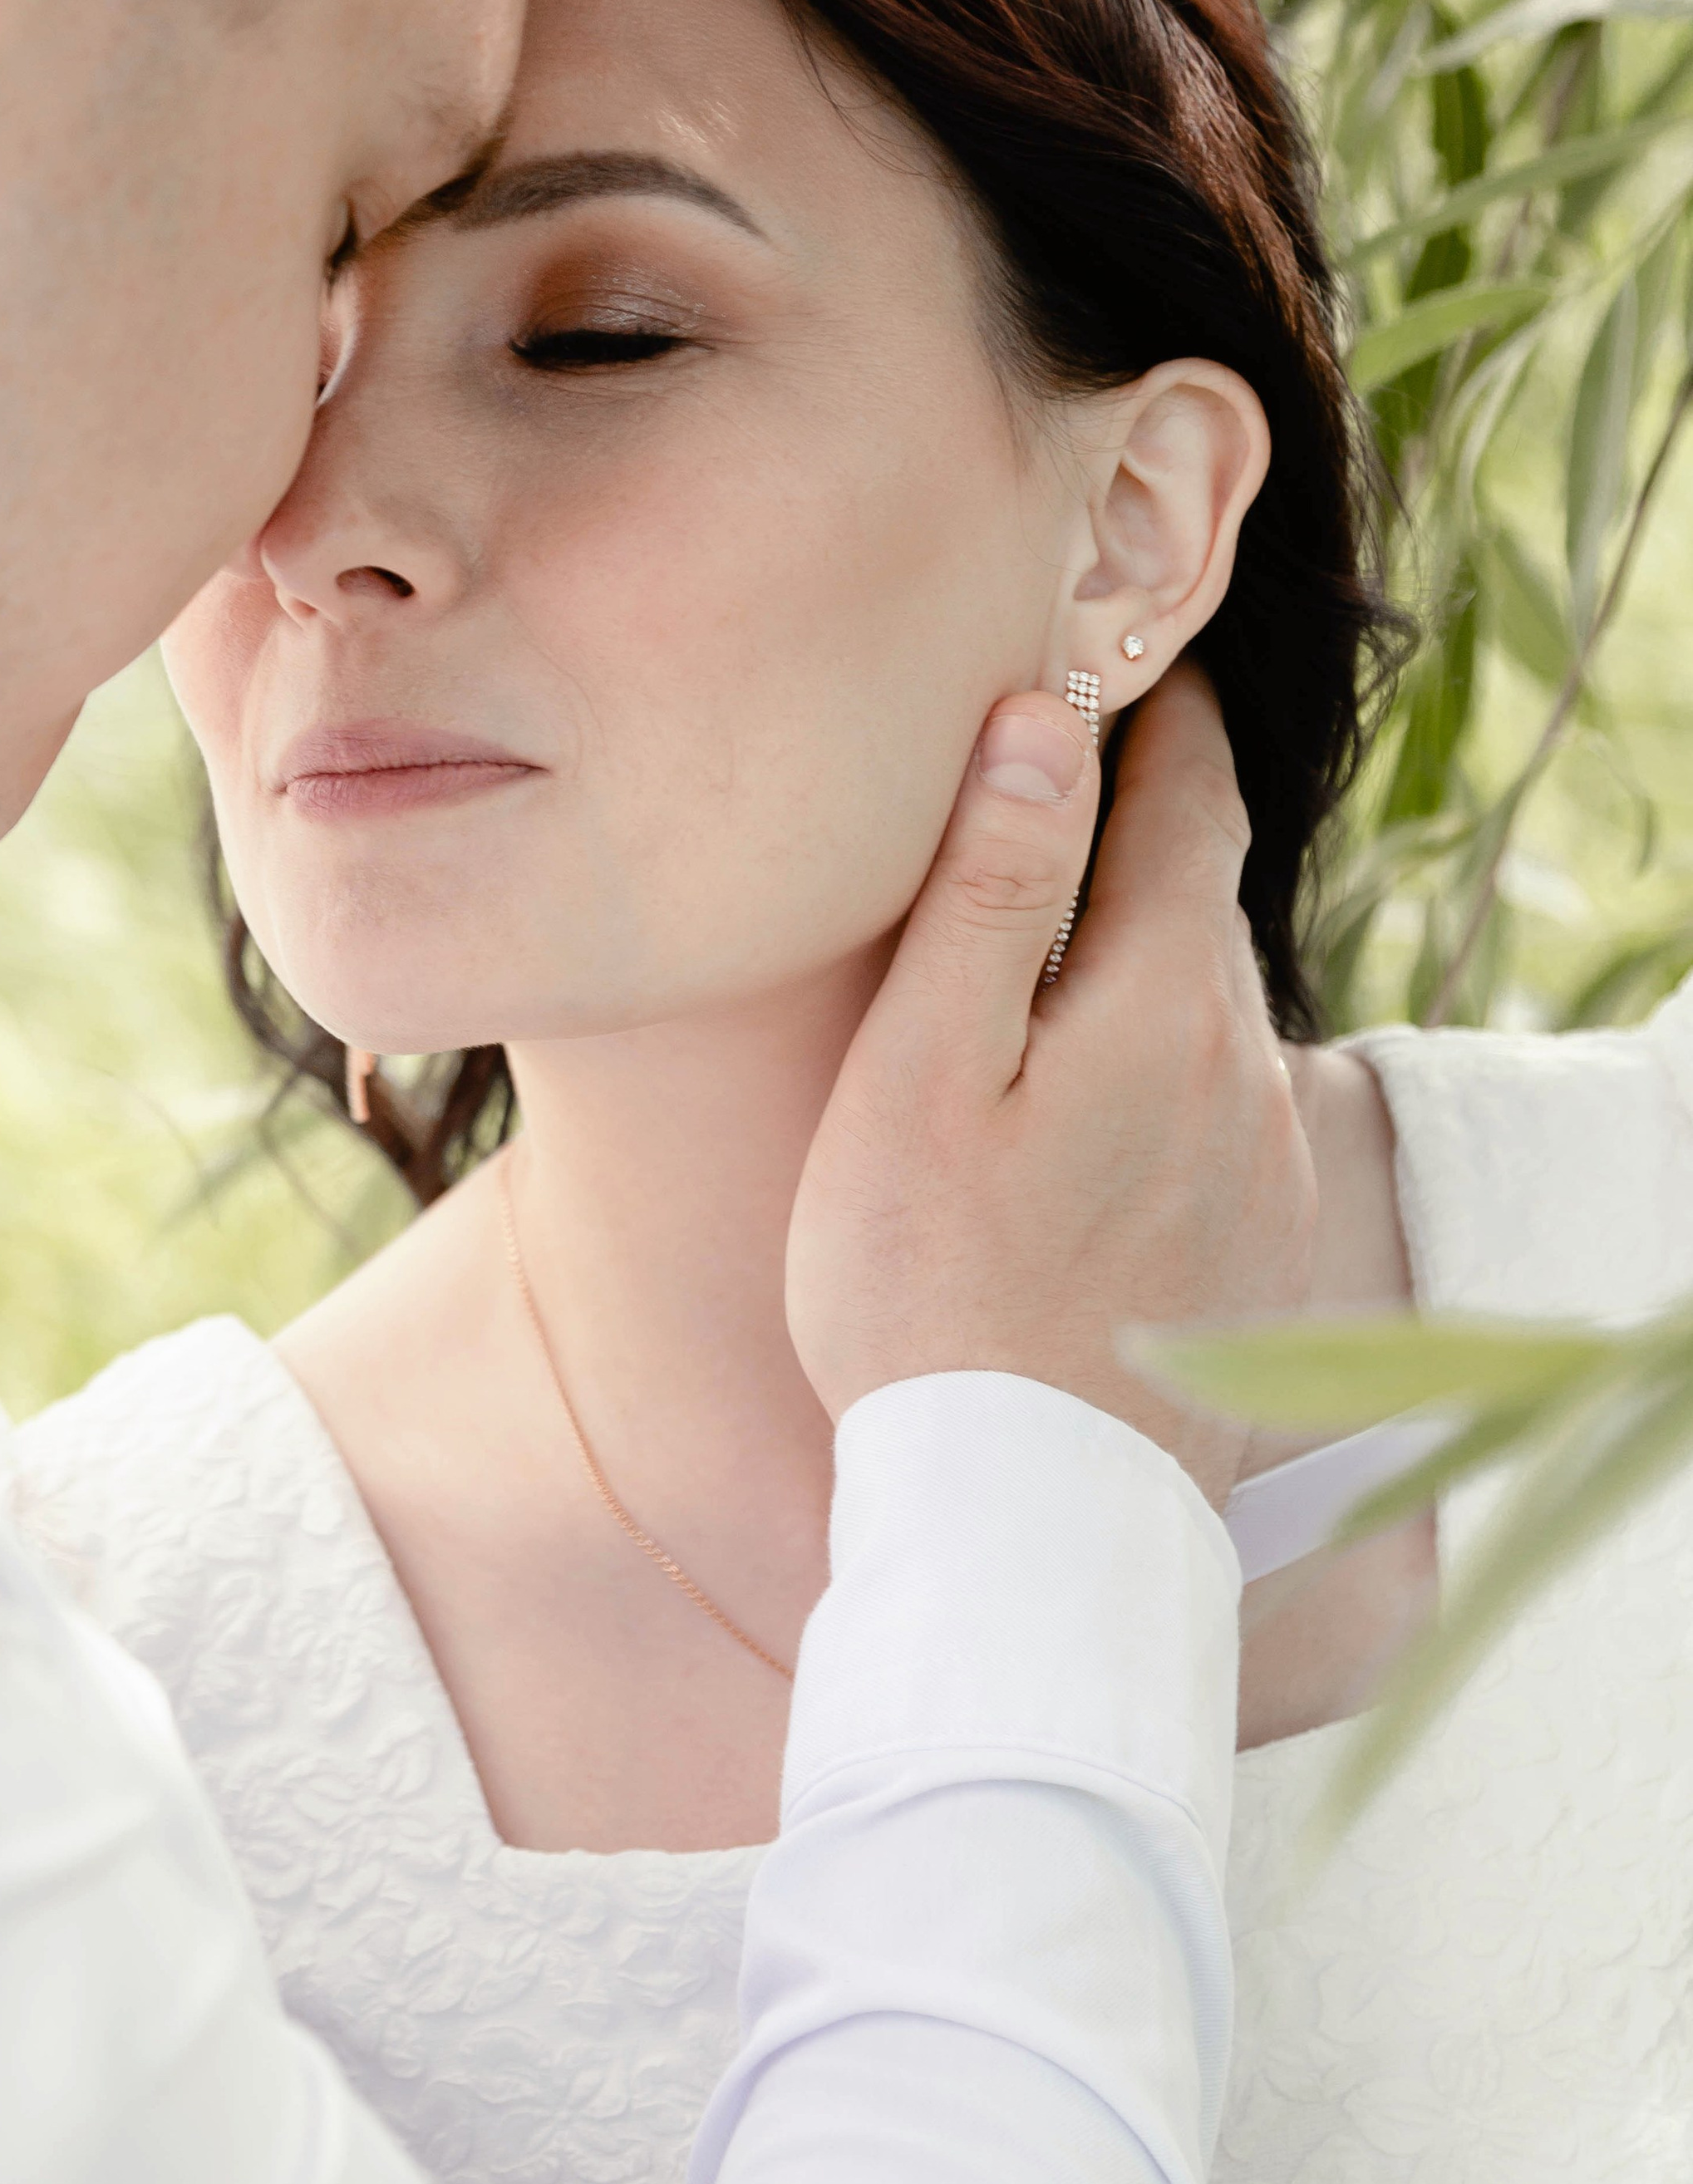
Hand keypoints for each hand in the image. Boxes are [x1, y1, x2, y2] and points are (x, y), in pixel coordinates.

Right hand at [786, 665, 1316, 1507]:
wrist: (1031, 1521)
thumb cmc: (927, 1294)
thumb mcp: (921, 1078)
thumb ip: (985, 896)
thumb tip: (1041, 722)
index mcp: (1158, 1001)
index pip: (1188, 805)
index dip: (1160, 720)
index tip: (1134, 662)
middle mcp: (1241, 1068)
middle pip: (1206, 902)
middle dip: (1155, 827)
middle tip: (1086, 768)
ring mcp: (1262, 1166)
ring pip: (1214, 1011)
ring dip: (1155, 955)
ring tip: (1072, 938)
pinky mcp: (1255, 1249)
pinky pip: (1220, 1109)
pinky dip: (1166, 1064)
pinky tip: (1100, 1105)